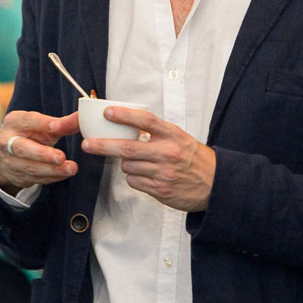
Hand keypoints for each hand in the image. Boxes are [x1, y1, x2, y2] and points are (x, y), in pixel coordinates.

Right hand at [0, 110, 79, 197]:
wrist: (7, 155)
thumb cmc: (29, 135)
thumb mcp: (42, 126)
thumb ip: (62, 123)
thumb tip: (81, 117)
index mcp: (14, 122)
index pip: (27, 121)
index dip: (42, 124)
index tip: (58, 127)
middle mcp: (7, 141)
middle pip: (23, 148)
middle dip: (43, 154)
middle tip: (61, 156)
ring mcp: (11, 161)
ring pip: (31, 167)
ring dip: (52, 170)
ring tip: (71, 168)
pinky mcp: (18, 176)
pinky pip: (36, 178)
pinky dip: (52, 177)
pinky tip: (65, 173)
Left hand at [79, 107, 214, 212]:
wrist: (215, 184)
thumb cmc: (194, 158)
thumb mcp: (179, 138)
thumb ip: (156, 132)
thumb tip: (127, 125)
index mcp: (172, 135)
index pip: (145, 121)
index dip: (124, 115)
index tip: (107, 112)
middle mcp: (167, 153)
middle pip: (127, 148)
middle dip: (102, 146)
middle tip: (87, 144)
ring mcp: (163, 173)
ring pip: (127, 167)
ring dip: (125, 164)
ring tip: (138, 162)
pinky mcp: (160, 190)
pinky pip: (135, 182)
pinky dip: (134, 177)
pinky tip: (145, 175)